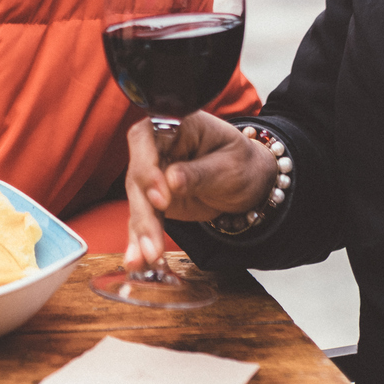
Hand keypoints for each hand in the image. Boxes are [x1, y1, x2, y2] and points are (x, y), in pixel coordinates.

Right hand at [122, 112, 278, 271]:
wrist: (246, 180)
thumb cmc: (239, 162)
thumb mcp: (229, 166)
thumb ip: (200, 173)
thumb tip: (171, 180)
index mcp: (173, 124)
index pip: (148, 140)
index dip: (148, 169)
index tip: (161, 199)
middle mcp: (155, 147)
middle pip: (138, 177)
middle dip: (145, 213)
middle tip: (153, 242)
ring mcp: (151, 175)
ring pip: (138, 203)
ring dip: (141, 233)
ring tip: (144, 258)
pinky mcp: (152, 201)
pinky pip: (143, 220)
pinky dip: (140, 241)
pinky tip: (137, 259)